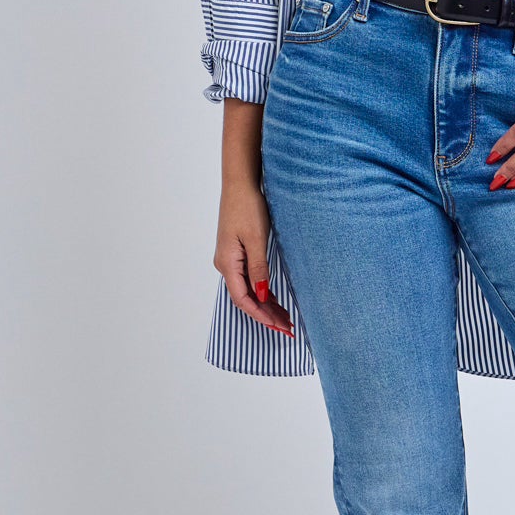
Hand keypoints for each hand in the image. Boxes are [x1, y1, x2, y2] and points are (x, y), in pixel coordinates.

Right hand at [214, 180, 294, 333]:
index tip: (279, 326)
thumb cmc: (247, 207)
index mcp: (228, 264)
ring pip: (249, 290)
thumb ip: (259, 269)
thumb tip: (262, 295)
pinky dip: (263, 291)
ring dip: (266, 305)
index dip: (261, 315)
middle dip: (266, 315)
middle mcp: (226, 265)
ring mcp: (231, 260)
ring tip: (285, 318)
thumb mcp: (256, 239)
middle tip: (287, 329)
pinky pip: (250, 279)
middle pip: (246, 298)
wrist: (240, 185)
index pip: (244, 299)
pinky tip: (275, 300)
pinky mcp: (238, 254)